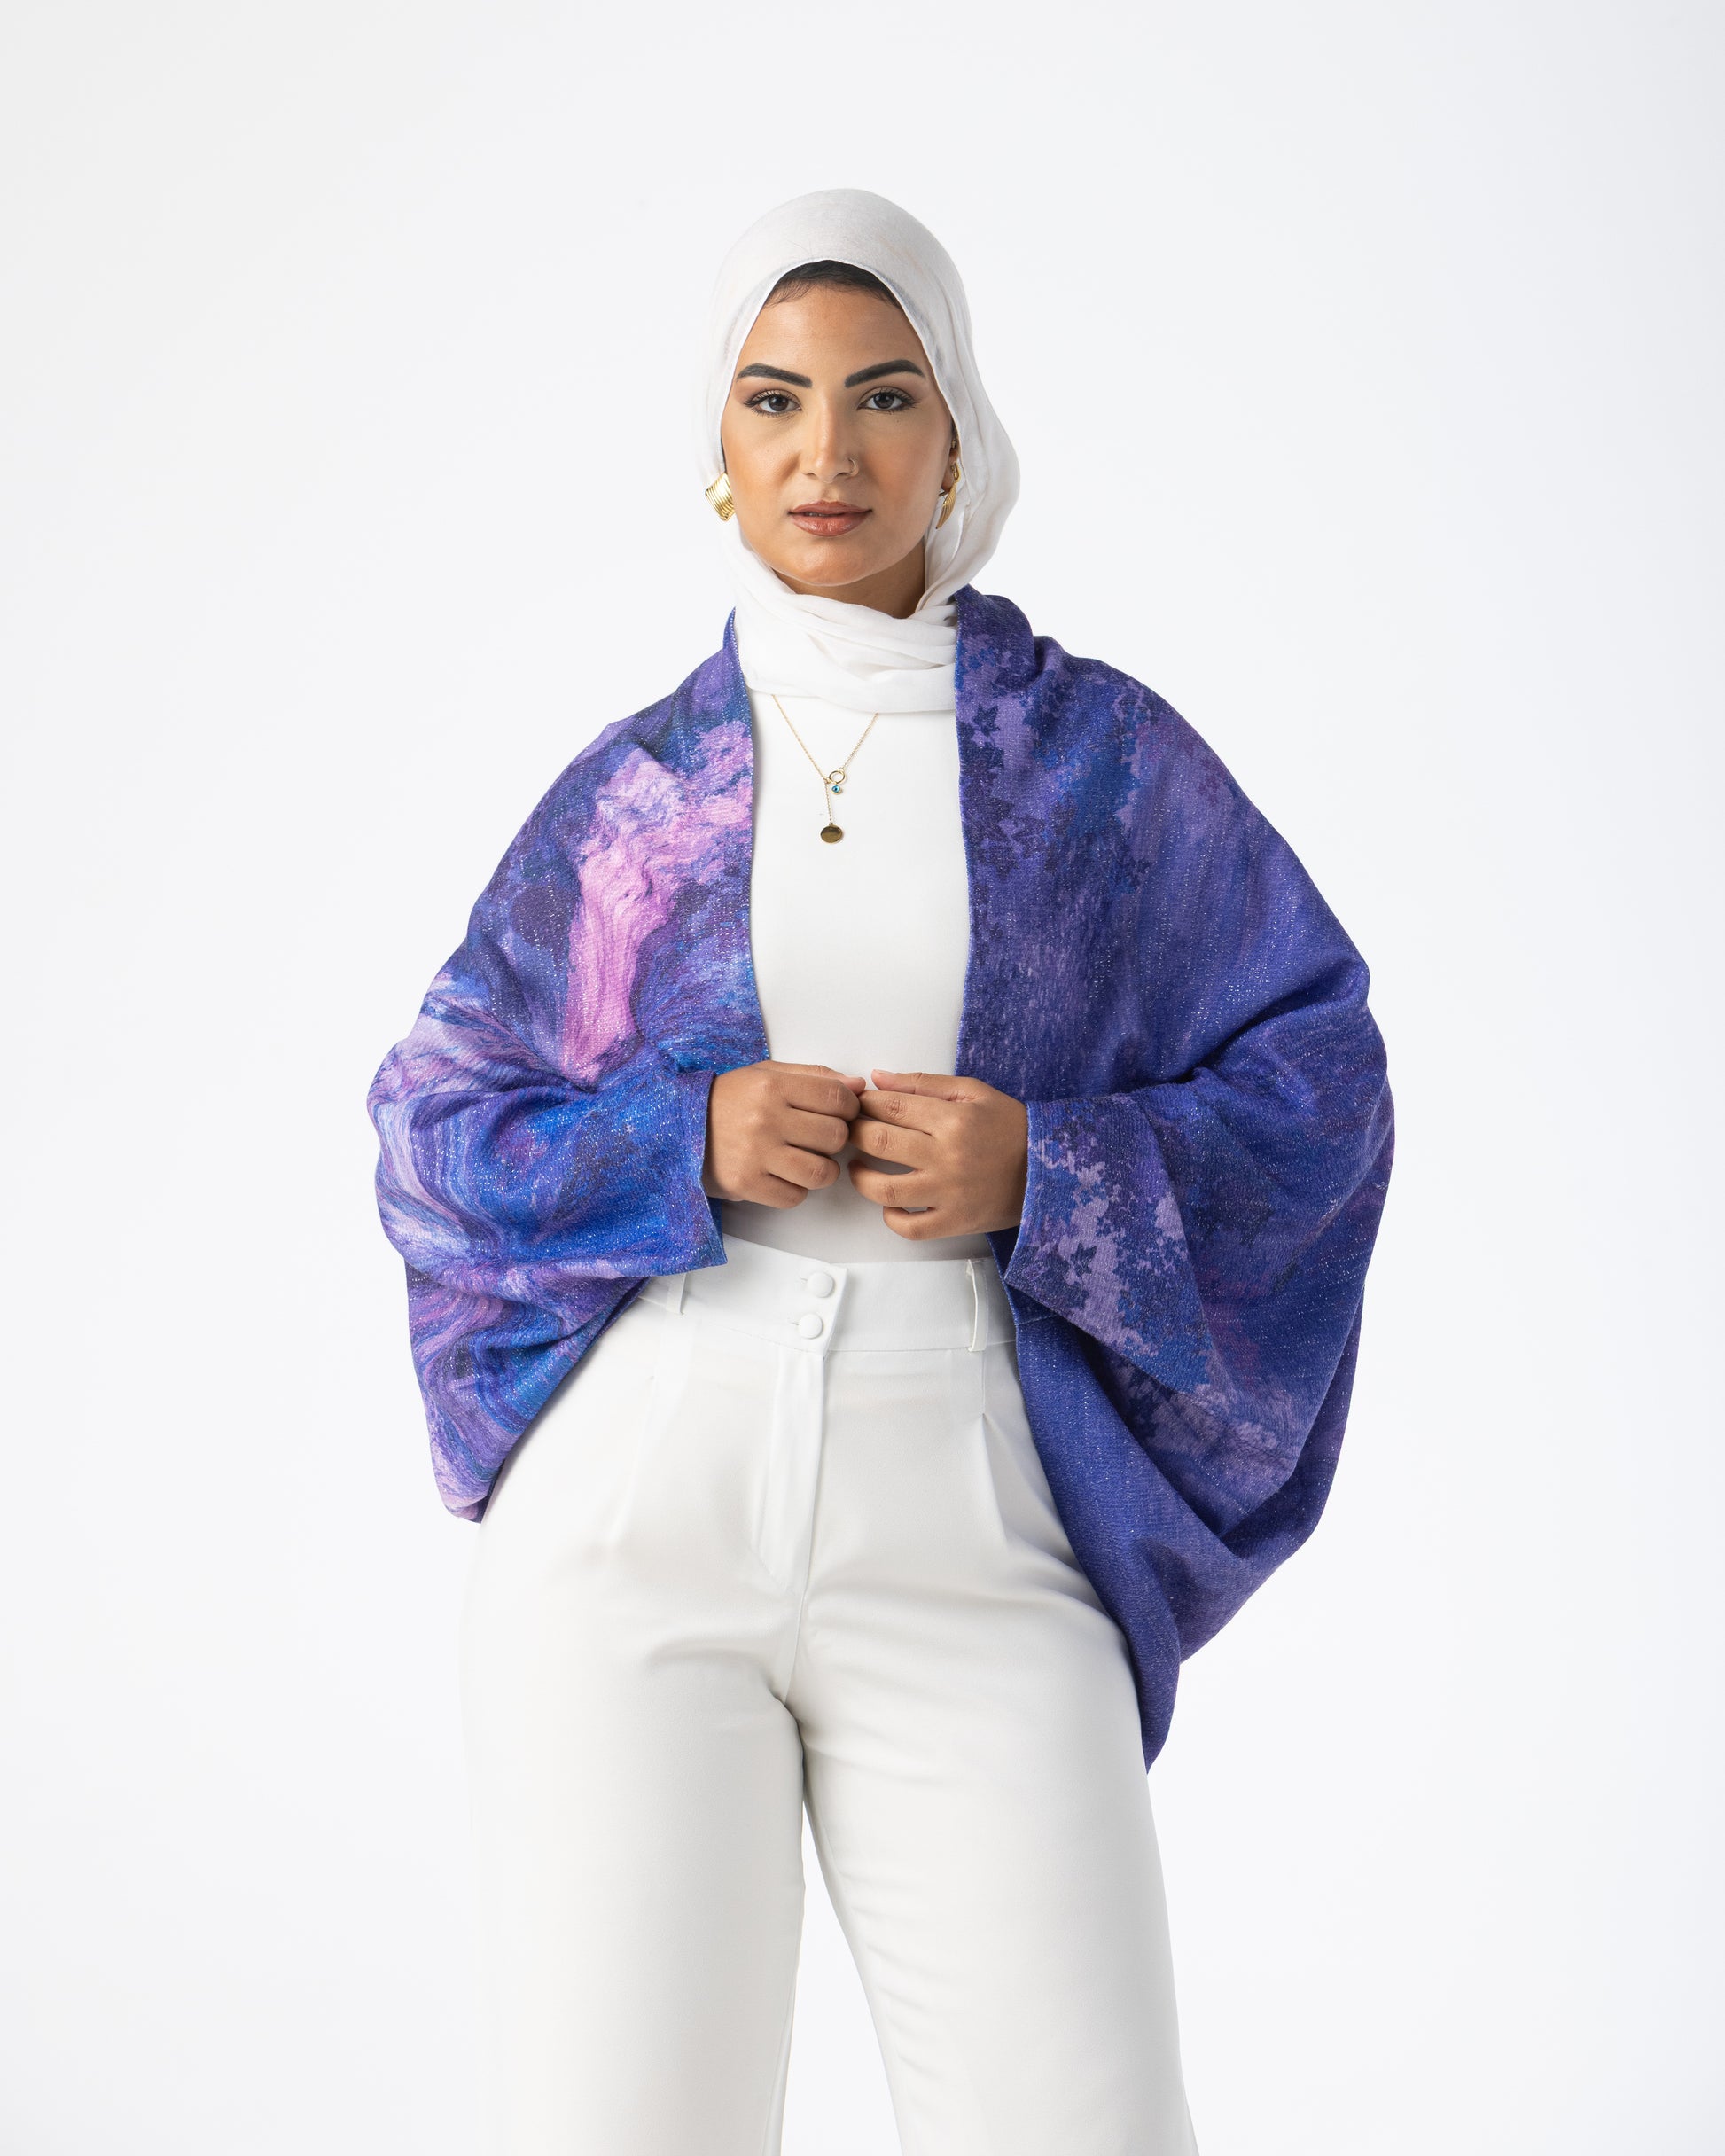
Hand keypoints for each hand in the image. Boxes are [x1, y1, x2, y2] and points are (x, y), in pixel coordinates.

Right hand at [702, 1061, 866, 1208]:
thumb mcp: (766, 1074)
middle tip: (819, 1139)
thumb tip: (857, 1086)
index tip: (842, 1114)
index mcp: (772, 1085)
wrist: (678, 1126)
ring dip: (822, 1170)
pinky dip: (796, 1190)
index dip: (849, 1108)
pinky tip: (783, 1176)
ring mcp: (755, 1153)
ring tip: (807, 1161)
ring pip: (821, 1172)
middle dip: (835, 1140)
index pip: (837, 1098)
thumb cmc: (729, 1100)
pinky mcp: (746, 1183)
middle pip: (835, 1136)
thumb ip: (813, 1076)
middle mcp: (765, 1118)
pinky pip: (795, 1197)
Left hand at [847, 1069, 1028, 1240]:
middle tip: (850, 1131)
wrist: (1050, 1168)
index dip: (865, 1104)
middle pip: (880, 1142)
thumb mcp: (973, 1092)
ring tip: (859, 1166)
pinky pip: (910, 1228)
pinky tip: (889, 1204)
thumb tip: (877, 1078)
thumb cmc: (1010, 1127)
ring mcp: (949, 1193)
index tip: (859, 1105)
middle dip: (855, 1133)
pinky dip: (891, 1218)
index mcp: (953, 1119)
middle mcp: (947, 1156)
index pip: (891, 1106)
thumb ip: (923, 1083)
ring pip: (885, 1190)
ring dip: (861, 1177)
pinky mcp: (955, 1222)